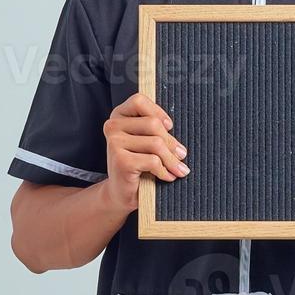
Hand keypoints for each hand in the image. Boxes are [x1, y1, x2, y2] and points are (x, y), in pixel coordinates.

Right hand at [101, 94, 187, 211]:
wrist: (121, 193)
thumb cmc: (137, 165)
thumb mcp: (146, 142)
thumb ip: (155, 129)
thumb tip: (173, 129)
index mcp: (118, 116)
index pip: (139, 101)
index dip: (158, 112)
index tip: (169, 126)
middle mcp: (112, 126)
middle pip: (153, 123)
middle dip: (171, 142)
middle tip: (181, 155)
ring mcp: (114, 143)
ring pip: (156, 143)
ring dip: (172, 160)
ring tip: (178, 169)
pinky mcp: (121, 161)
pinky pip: (153, 161)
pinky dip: (164, 171)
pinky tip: (166, 177)